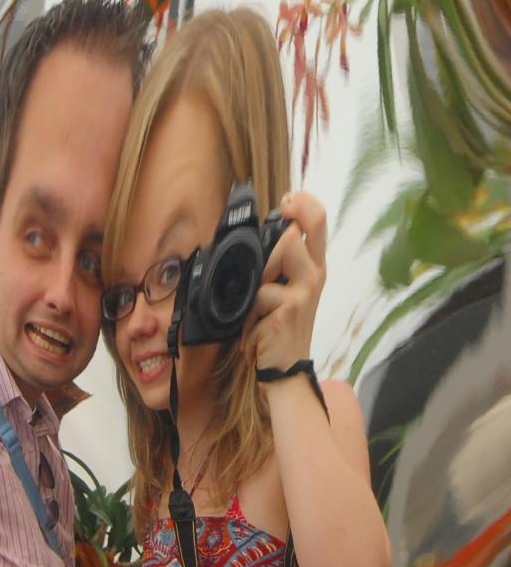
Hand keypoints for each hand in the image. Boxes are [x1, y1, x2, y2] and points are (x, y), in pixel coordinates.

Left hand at [241, 190, 326, 370]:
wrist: (285, 368)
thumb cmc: (278, 327)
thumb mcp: (280, 292)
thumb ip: (274, 266)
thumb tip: (256, 242)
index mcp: (312, 266)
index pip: (318, 222)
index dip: (304, 204)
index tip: (287, 199)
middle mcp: (314, 274)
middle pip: (297, 233)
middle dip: (273, 240)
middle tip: (264, 262)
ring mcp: (305, 291)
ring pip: (279, 256)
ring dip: (257, 282)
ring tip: (256, 309)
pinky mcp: (291, 308)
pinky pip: (259, 294)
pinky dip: (248, 315)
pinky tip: (254, 332)